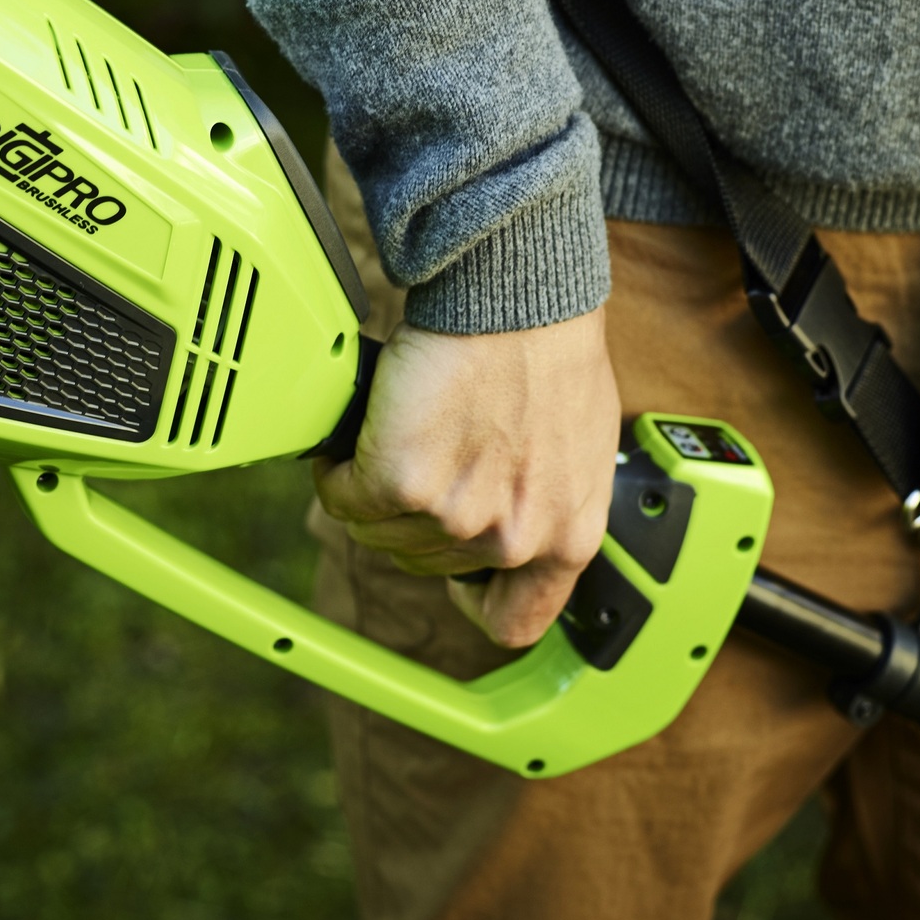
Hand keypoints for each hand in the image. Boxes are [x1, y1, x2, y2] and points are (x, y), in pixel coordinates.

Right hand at [316, 311, 619, 647]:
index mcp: (569, 537)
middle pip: (427, 564)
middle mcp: (514, 539)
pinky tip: (359, 432)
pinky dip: (339, 468)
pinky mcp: (403, 482)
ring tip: (392, 435)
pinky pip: (344, 496)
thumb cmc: (550, 349)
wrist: (518, 296)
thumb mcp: (581, 448)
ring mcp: (456, 517)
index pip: (513, 623)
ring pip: (378, 531)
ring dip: (371, 489)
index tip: (457, 572)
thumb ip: (548, 497)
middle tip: (420, 458)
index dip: (475, 601)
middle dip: (413, 515)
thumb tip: (511, 509)